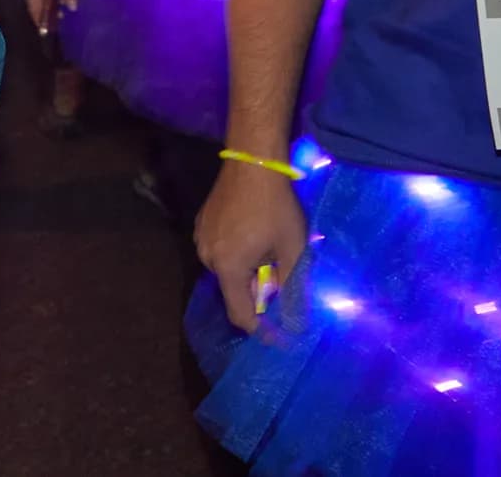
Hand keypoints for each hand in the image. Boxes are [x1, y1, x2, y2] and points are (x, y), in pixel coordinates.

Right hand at [194, 158, 309, 331]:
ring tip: (270, 251)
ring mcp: (201, 238)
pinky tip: (255, 236)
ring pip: (227, 270)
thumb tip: (299, 323)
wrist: (253, 162)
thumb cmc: (275, 208)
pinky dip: (238, 254)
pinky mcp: (202, 223)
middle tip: (282, 274)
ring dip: (248, 271)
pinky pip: (220, 251)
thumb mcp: (293, 249)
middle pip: (234, 291)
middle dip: (258, 292)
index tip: (282, 337)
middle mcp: (208, 258)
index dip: (263, 330)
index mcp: (228, 268)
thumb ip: (293, 288)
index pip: (241, 314)